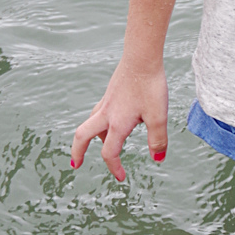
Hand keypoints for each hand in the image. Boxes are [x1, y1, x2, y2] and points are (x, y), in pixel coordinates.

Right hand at [70, 60, 168, 182]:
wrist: (142, 56)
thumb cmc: (150, 85)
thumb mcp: (159, 116)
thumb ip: (158, 139)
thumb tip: (157, 159)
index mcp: (117, 123)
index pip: (109, 152)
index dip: (114, 168)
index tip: (122, 178)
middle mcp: (107, 113)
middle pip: (82, 135)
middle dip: (77, 151)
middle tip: (75, 164)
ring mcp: (107, 101)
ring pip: (91, 122)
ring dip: (92, 136)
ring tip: (101, 143)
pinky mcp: (111, 91)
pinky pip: (99, 110)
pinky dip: (99, 120)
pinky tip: (112, 117)